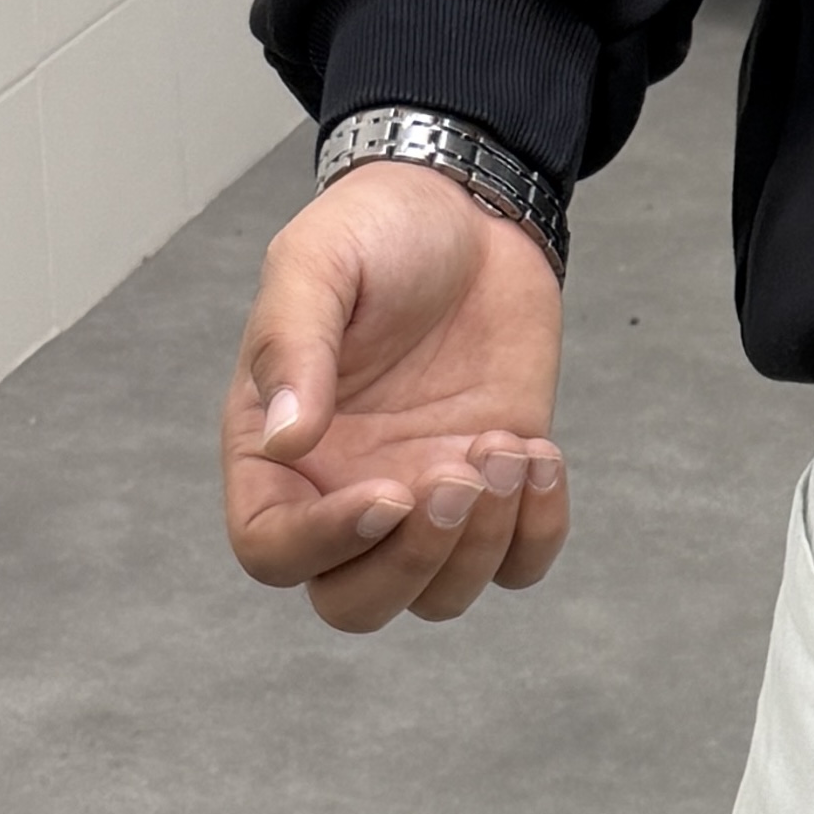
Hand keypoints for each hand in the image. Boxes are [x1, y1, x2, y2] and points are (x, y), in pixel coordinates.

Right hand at [222, 164, 569, 633]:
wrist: (467, 210)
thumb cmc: (375, 231)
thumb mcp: (316, 263)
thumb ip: (292, 345)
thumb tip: (285, 437)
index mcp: (274, 453)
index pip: (272, 550)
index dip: (326, 544)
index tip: (391, 490)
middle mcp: (341, 492)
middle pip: (355, 603)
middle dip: (414, 561)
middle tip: (460, 472)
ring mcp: (421, 500)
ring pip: (438, 596)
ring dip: (483, 542)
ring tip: (507, 446)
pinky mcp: (494, 492)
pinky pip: (515, 568)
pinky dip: (537, 535)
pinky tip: (542, 455)